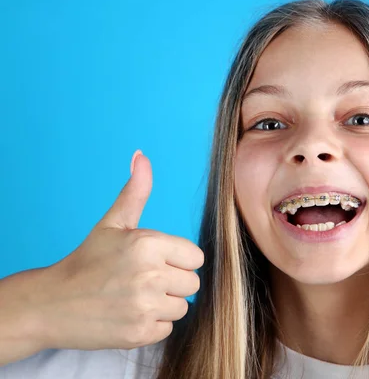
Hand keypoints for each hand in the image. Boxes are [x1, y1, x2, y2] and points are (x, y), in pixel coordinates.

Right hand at [37, 150, 203, 350]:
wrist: (52, 303)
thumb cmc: (87, 261)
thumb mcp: (113, 223)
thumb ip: (135, 192)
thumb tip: (141, 156)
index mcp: (149, 244)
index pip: (196, 257)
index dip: (178, 260)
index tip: (156, 261)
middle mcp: (151, 275)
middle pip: (192, 283)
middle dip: (173, 282)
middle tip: (142, 280)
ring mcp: (145, 307)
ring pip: (183, 307)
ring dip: (164, 305)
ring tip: (136, 297)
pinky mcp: (139, 334)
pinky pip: (168, 328)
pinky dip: (152, 325)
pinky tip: (130, 314)